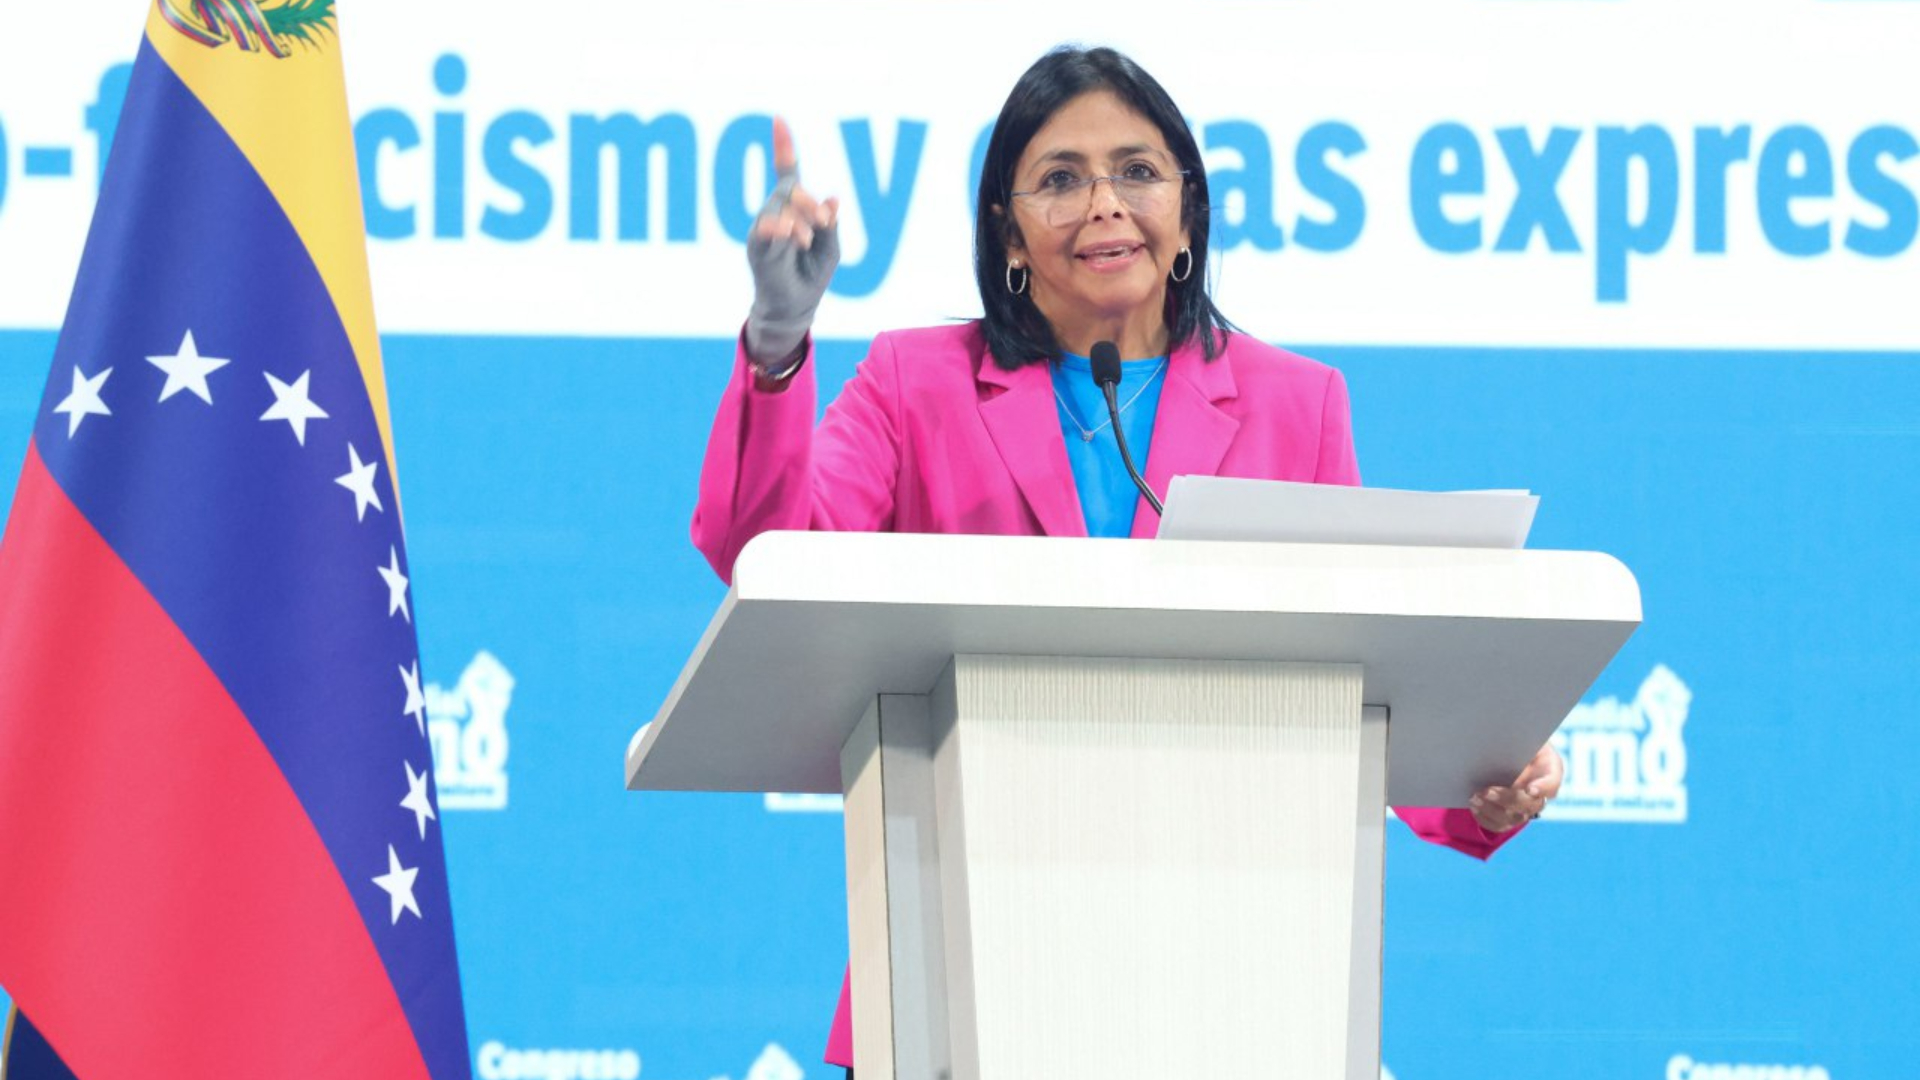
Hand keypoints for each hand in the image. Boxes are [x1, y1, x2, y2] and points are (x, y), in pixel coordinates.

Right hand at [745, 117, 839, 366]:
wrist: (795, 307)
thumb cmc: (811, 275)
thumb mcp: (831, 248)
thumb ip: (831, 225)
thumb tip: (833, 200)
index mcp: (793, 210)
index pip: (788, 173)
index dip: (783, 146)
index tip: (778, 119)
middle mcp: (775, 214)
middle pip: (790, 190)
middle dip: (809, 201)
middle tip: (822, 220)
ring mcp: (764, 230)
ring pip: (781, 208)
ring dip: (800, 221)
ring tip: (807, 239)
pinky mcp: (758, 249)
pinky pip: (765, 231)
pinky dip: (778, 228)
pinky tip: (787, 231)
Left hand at [1468, 742, 1563, 832]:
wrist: (1504, 753)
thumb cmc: (1515, 740)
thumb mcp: (1520, 734)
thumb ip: (1516, 740)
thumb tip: (1504, 747)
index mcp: (1549, 769)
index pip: (1553, 782)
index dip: (1544, 788)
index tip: (1529, 789)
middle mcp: (1540, 793)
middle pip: (1529, 803)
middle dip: (1507, 797)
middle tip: (1487, 790)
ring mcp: (1525, 809)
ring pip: (1514, 817)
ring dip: (1493, 809)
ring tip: (1475, 796)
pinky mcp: (1508, 819)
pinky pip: (1498, 824)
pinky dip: (1485, 817)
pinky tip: (1473, 805)